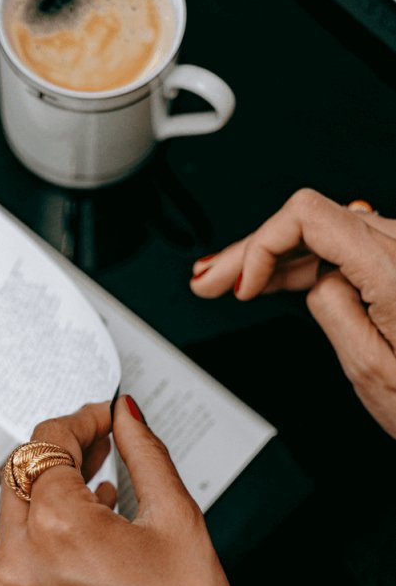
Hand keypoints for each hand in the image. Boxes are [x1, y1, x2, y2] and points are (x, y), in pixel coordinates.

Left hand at [0, 400, 272, 585]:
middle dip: (58, 455)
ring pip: (13, 520)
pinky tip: (83, 542)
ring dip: (49, 498)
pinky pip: (15, 563)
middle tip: (98, 446)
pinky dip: (42, 544)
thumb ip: (144, 453)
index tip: (99, 418)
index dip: (77, 421)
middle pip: (20, 477)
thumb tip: (127, 417)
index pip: (45, 444)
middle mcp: (17, 564)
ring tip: (99, 493)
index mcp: (55, 530)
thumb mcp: (177, 519)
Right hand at [190, 189, 395, 435]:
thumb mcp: (372, 370)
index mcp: (394, 270)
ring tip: (226, 283)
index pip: (309, 216)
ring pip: (324, 233)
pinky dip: (304, 263)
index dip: (262, 244)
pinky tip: (271, 281)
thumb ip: (333, 309)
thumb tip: (310, 280)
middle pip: (312, 220)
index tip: (240, 285)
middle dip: (254, 250)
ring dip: (273, 257)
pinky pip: (345, 249)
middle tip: (207, 281)